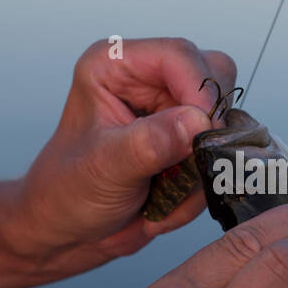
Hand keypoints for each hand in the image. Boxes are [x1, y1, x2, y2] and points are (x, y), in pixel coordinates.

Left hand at [5, 37, 236, 276]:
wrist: (65, 232)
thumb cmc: (64, 194)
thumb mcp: (103, 168)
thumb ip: (149, 143)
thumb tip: (198, 122)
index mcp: (115, 66)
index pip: (179, 55)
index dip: (200, 90)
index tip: (204, 132)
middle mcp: (146, 79)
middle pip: (214, 80)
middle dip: (204, 133)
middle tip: (184, 170)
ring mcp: (169, 110)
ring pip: (222, 123)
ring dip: (200, 169)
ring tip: (163, 198)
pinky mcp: (184, 141)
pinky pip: (218, 156)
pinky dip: (199, 188)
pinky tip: (165, 205)